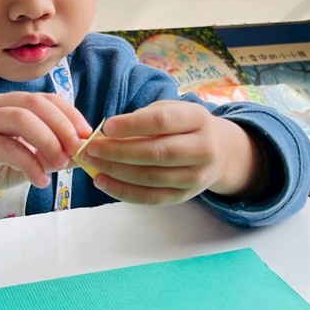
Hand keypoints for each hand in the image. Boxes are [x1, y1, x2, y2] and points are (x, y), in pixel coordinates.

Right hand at [0, 93, 90, 205]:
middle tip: (77, 151)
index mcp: (10, 103)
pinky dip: (29, 164)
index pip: (47, 99)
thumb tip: (83, 153)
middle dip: (62, 126)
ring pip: (21, 119)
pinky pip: (6, 147)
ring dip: (47, 141)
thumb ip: (51, 154)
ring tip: (60, 164)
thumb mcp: (26, 159)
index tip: (87, 136)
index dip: (70, 114)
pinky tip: (40, 180)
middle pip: (36, 104)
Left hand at [80, 101, 261, 204]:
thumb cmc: (183, 126)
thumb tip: (106, 134)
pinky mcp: (186, 195)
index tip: (105, 126)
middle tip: (91, 149)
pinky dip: (124, 192)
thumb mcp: (171, 111)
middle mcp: (203, 148)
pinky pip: (152, 198)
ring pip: (152, 177)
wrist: (219, 151)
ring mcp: (197, 175)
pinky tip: (103, 182)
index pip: (162, 122)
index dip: (132, 125)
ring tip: (92, 165)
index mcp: (198, 119)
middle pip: (157, 153)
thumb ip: (143, 119)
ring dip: (117, 172)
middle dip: (118, 152)